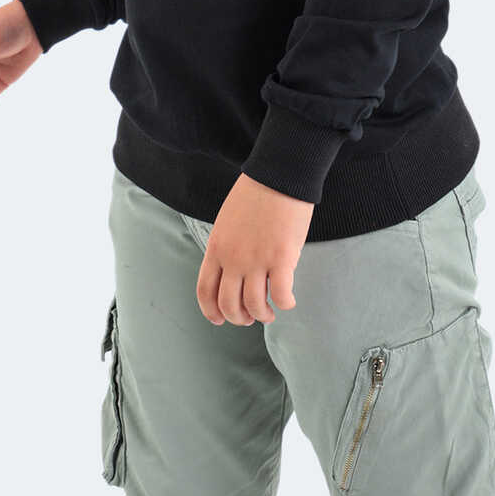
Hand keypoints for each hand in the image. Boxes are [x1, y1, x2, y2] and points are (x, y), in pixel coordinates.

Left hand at [196, 172, 314, 326]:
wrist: (278, 176)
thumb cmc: (255, 194)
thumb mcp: (227, 222)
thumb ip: (227, 248)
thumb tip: (234, 272)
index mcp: (217, 248)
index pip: (205, 291)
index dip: (211, 311)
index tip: (219, 319)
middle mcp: (233, 258)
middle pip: (229, 304)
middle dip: (239, 318)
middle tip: (250, 317)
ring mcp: (257, 260)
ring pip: (254, 305)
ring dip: (263, 315)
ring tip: (270, 312)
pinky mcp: (282, 258)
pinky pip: (281, 295)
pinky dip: (285, 304)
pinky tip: (289, 301)